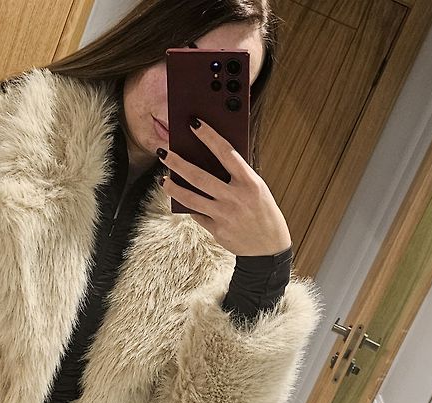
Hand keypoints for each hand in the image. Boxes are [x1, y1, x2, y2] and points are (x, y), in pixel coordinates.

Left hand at [157, 118, 290, 256]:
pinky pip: (197, 214)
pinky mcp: (216, 230)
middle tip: (163, 151)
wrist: (268, 248)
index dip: (209, 136)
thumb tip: (210, 160)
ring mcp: (224, 215)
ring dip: (173, 188)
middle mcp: (236, 197)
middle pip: (200, 177)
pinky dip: (188, 206)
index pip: (226, 153)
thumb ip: (238, 176)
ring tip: (163, 179)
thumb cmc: (262, 212)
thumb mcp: (257, 189)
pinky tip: (179, 198)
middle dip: (178, 163)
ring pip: (191, 198)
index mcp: (250, 182)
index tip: (194, 124)